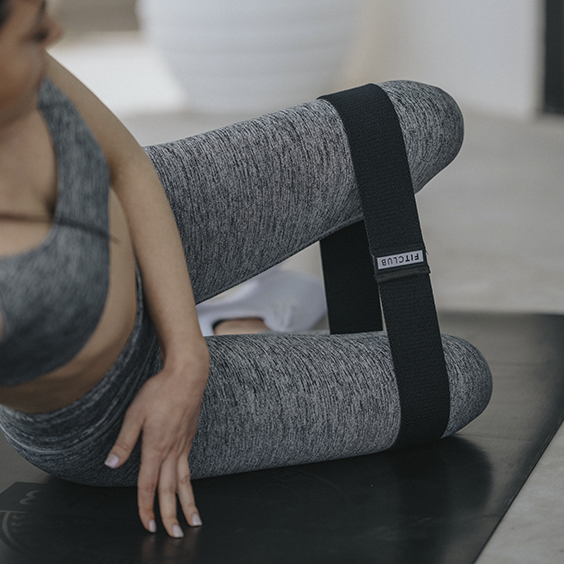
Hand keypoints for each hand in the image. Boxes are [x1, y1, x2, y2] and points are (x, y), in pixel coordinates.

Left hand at [104, 345, 208, 536]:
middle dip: (171, 515)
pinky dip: (189, 482)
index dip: (146, 508)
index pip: (149, 486)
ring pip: (185, 481)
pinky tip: (188, 486)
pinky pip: (189, 466)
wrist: (188, 375)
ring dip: (188, 503)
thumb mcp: (135, 414)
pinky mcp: (190, 437)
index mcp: (156, 448)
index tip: (148, 525)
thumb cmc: (161, 391)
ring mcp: (184, 445)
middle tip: (176, 534)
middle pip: (170, 490)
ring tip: (194, 520)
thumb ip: (124, 442)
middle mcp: (173, 450)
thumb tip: (111, 464)